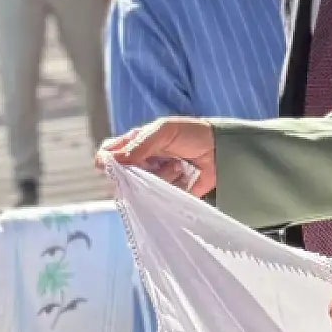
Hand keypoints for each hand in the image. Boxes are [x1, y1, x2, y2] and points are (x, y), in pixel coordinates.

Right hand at [98, 117, 216, 195]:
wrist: (222, 149)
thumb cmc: (192, 134)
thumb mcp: (163, 131)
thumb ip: (138, 146)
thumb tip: (110, 161)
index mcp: (135, 144)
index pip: (109, 154)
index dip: (108, 160)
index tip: (118, 164)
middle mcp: (141, 163)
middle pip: (122, 175)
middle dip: (136, 172)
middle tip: (155, 163)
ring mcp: (154, 179)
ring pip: (140, 188)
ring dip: (160, 176)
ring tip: (178, 166)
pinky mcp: (168, 194)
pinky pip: (158, 200)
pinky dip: (170, 189)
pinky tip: (183, 176)